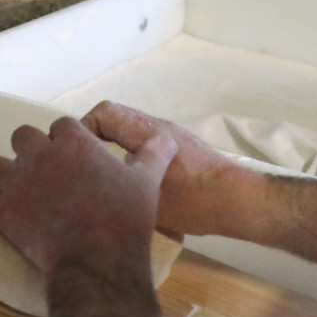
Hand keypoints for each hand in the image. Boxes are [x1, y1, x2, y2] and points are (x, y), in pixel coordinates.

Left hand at [0, 116, 175, 274]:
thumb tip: (167, 138)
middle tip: (45, 173)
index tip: (73, 157)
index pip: (60, 125)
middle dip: (31, 151)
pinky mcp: (0, 210)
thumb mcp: (147, 182)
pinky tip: (3, 214)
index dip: (65, 140)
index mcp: (73, 142)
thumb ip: (152, 155)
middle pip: (22, 136)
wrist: (97, 261)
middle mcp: (39, 154)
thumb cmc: (124, 218)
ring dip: (5, 176)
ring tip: (19, 192)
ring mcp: (15, 181)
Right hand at [83, 102, 265, 238]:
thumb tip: (90, 186)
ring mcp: (170, 137)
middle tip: (86, 169)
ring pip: (129, 133)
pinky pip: (144, 144)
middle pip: (113, 119)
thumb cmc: (193, 201)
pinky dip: (130, 157)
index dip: (84, 130)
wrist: (238, 202)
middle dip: (95, 140)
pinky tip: (131, 185)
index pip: (104, 113)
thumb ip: (117, 184)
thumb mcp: (147, 199)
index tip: (78, 158)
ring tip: (106, 179)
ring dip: (113, 148)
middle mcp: (157, 127)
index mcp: (146, 132)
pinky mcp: (180, 150)